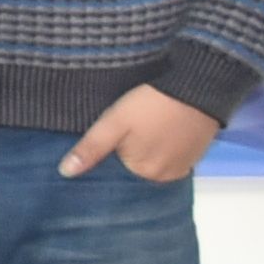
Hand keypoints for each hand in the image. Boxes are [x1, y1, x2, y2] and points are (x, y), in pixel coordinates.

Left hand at [58, 84, 217, 184]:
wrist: (198, 86)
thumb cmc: (151, 105)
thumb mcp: (113, 123)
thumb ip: (90, 149)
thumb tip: (65, 173)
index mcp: (144, 173)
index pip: (117, 173)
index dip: (108, 158)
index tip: (106, 143)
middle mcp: (166, 177)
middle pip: (136, 169)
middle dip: (128, 155)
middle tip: (125, 132)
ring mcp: (184, 166)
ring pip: (153, 163)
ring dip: (146, 152)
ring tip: (142, 131)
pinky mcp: (195, 154)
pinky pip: (170, 157)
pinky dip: (163, 148)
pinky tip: (158, 133)